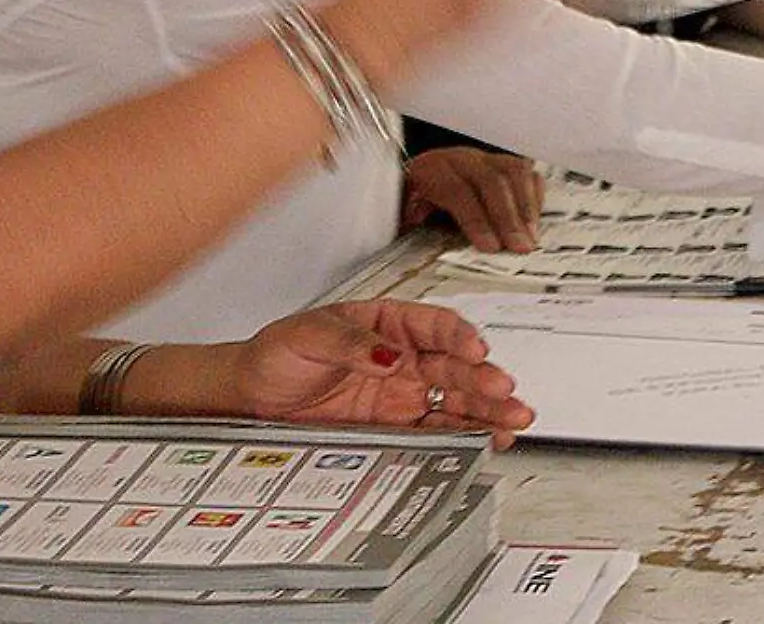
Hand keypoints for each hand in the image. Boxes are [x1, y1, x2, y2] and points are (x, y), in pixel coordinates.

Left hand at [226, 301, 534, 449]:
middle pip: (457, 366)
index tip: (474, 349)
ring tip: (514, 419)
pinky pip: (439, 430)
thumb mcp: (306, 335)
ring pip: (457, 399)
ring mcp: (404, 394)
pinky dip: (466, 435)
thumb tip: (388, 355)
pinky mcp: (397, 426)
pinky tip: (489, 439)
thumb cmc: (275, 355)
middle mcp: (405, 357)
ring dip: (489, 409)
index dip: (459, 337)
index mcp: (390, 324)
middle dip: (485, 378)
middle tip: (504, 390)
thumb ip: (350, 343)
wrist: (248, 399)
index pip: (436, 326)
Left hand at [402, 148, 544, 253]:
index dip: (476, 220)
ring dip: (526, 208)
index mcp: (430, 170)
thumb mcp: (404, 216)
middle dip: (508, 217)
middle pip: (491, 181)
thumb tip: (421, 244)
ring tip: (531, 236)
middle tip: (518, 246)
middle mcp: (461, 159)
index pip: (457, 190)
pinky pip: (527, 174)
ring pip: (514, 172)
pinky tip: (534, 221)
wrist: (416, 184)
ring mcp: (486, 159)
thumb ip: (413, 226)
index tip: (490, 247)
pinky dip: (534, 197)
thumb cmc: (413, 205)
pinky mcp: (504, 165)